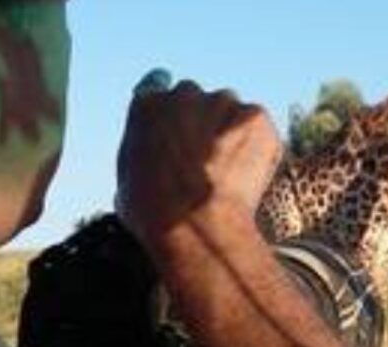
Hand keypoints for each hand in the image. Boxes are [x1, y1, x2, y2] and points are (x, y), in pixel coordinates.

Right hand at [116, 71, 281, 248]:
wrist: (195, 221)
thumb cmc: (155, 212)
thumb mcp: (128, 180)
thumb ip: (144, 155)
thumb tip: (156, 161)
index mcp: (148, 105)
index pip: (159, 84)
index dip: (172, 106)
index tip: (179, 118)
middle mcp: (185, 93)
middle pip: (198, 100)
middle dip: (203, 123)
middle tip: (207, 162)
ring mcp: (223, 102)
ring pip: (231, 114)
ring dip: (232, 135)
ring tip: (228, 176)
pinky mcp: (255, 117)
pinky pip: (259, 131)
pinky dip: (258, 150)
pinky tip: (246, 179)